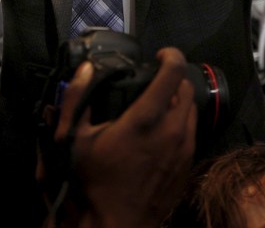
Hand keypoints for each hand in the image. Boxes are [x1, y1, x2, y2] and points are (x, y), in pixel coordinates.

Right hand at [52, 48, 196, 227]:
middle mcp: (172, 131)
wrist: (113, 225)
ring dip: (178, 101)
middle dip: (172, 78)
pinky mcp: (187, 165)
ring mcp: (184, 149)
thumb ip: (77, 99)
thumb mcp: (72, 140)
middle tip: (154, 82)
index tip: (159, 55)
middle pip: (186, 87)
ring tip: (157, 106)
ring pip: (192, 110)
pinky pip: (192, 133)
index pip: (173, 71)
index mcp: (146, 119)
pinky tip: (161, 132)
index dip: (169, 55)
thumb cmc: (92, 185)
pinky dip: (181, 124)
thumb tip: (84, 71)